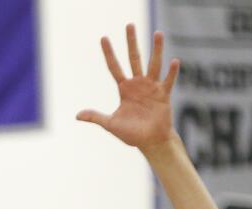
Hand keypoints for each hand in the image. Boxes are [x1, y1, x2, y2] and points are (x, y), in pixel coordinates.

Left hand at [77, 25, 180, 151]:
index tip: (103, 38)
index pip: (114, 67)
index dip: (108, 53)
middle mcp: (138, 84)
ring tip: (157, 33)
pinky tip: (174, 61)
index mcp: (124, 89)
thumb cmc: (131, 133)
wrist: (150, 141)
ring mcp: (152, 87)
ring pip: (153, 64)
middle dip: (131, 42)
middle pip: (134, 58)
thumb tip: (77, 115)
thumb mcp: (111, 124)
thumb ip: (96, 117)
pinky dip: (171, 72)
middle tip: (129, 25)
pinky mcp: (164, 95)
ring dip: (156, 50)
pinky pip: (168, 81)